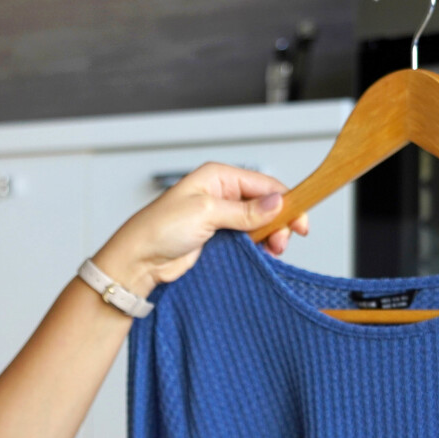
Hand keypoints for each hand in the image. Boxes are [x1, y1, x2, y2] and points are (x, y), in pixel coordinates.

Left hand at [91, 163, 309, 295]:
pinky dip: (258, 247)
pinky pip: (246, 239)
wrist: (138, 261)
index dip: (285, 201)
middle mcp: (220, 194)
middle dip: (278, 222)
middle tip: (283, 242)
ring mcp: (219, 217)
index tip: (300, 221)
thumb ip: (244, 211)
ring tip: (273, 250)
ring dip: (269, 236)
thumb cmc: (159, 229)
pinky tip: (262, 254)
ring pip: (258, 223)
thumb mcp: (206, 213)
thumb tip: (277, 203)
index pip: (263, 184)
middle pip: (264, 204)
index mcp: (217, 177)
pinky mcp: (216, 238)